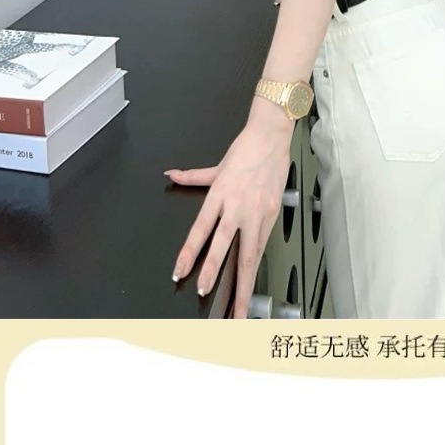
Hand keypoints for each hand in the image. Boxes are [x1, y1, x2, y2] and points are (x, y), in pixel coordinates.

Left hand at [167, 100, 285, 313]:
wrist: (272, 137)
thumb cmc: (246, 150)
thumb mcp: (216, 166)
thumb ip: (193, 176)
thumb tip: (172, 175)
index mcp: (219, 195)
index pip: (200, 230)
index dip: (189, 253)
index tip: (179, 271)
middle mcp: (237, 207)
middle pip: (223, 246)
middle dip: (213, 272)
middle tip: (205, 293)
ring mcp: (257, 213)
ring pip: (248, 255)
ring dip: (243, 283)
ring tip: (238, 307)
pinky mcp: (272, 216)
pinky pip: (262, 246)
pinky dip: (256, 266)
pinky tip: (252, 284)